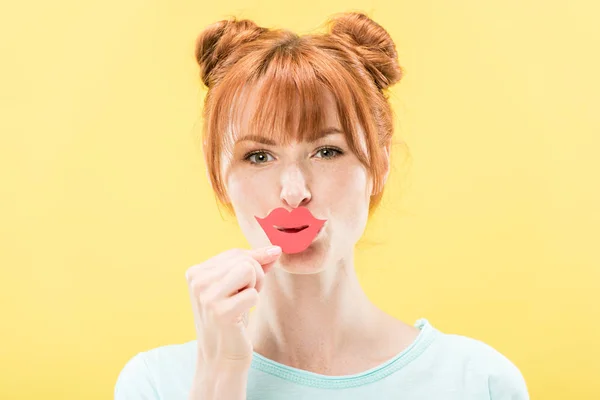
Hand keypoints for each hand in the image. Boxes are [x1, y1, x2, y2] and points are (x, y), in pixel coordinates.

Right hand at [185, 246, 281, 366]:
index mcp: (196, 272)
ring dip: (255, 288)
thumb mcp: (238, 286)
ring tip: (242, 304)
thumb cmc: (231, 319)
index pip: (236, 252)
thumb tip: (276, 249)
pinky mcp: (220, 312)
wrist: (221, 358)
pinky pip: (253, 293)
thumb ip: (254, 264)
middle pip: (245, 260)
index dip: (253, 266)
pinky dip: (253, 304)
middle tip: (243, 299)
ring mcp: (206, 296)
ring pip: (249, 270)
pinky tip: (240, 317)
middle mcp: (197, 281)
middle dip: (255, 277)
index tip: (247, 286)